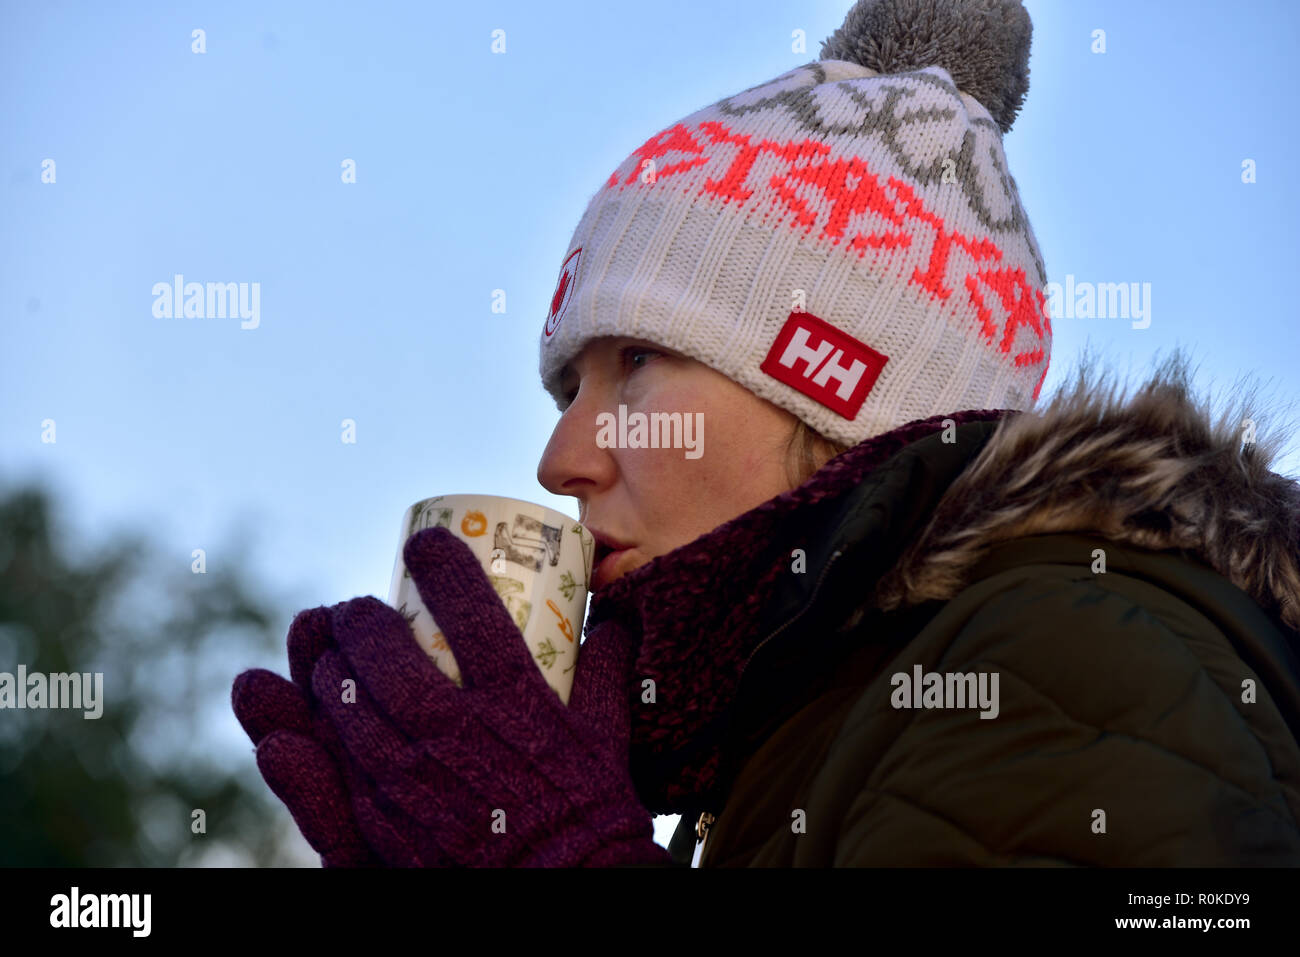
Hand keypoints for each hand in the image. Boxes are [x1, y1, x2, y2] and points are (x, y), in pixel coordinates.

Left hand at [235, 526, 669, 866]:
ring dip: (327, 666)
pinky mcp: (383, 819)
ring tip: (328, 654)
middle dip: (358, 617)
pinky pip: (332, 763)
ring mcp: (412, 776)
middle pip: (382, 649)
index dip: (438, 563)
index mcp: (515, 699)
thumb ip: (607, 670)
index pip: (468, 606)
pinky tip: (304, 710)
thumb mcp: (609, 736)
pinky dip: (310, 730)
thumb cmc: (592, 815)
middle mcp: (455, 729)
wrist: (566, 893)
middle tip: (357, 610)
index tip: (424, 546)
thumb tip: (614, 616)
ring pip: (343, 700)